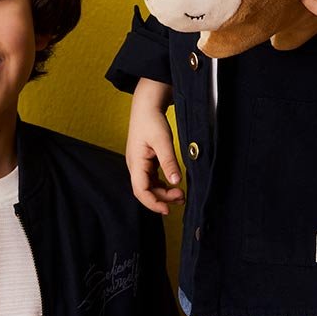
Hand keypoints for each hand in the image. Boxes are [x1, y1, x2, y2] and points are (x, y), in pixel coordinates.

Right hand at [126, 79, 181, 212]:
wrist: (146, 106)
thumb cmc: (152, 121)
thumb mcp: (163, 141)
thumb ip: (169, 161)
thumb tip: (176, 181)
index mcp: (136, 163)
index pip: (140, 190)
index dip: (153, 202)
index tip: (167, 209)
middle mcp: (135, 166)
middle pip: (145, 191)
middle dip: (162, 198)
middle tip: (181, 198)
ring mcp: (140, 165)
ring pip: (149, 186)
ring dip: (163, 193)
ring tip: (180, 195)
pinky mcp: (146, 162)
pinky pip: (152, 179)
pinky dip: (162, 185)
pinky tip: (174, 186)